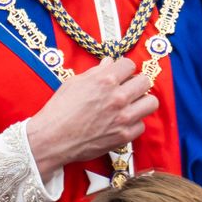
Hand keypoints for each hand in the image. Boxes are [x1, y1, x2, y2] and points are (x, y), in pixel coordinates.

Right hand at [26, 57, 158, 179]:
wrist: (51, 139)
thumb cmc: (59, 110)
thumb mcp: (74, 82)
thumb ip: (96, 71)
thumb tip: (110, 62)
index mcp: (106, 80)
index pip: (130, 64)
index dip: (124, 69)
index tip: (120, 74)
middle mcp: (118, 97)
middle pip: (145, 81)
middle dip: (136, 82)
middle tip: (127, 88)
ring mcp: (123, 117)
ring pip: (151, 102)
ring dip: (141, 102)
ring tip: (131, 105)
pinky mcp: (123, 136)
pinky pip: (142, 125)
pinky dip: (134, 123)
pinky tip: (123, 122)